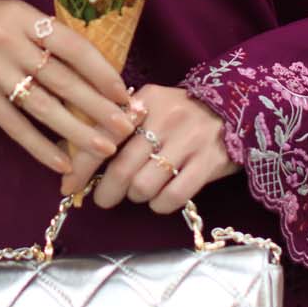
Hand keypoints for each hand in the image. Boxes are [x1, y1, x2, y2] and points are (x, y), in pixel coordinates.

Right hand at [0, 0, 142, 178]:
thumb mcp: (14, 15)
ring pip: (43, 106)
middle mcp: (11, 43)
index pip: (73, 47)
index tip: (123, 92)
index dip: (101, 71)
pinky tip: (61, 162)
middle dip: (97, 106)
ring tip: (102, 148)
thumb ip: (45, 36)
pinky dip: (39, 146)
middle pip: (63, 80)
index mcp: (25, 18)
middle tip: (124, 127)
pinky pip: (14, 125)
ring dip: (76, 130)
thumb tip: (92, 67)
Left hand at [61, 83, 240, 213]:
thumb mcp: (151, 105)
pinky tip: (159, 200)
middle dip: (106, 191)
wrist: (238, 108)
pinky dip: (160, 205)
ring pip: (145, 186)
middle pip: (122, 168)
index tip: (68, 187)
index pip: (103, 135)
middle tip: (103, 199)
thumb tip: (79, 161)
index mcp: (145, 101)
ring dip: (136, 196)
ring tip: (140, 191)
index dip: (81, 166)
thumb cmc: (183, 112)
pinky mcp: (209, 163)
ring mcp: (190, 141)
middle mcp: (166, 118)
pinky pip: (173, 197)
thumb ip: (120, 124)